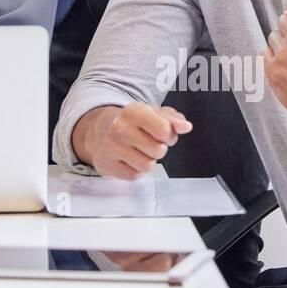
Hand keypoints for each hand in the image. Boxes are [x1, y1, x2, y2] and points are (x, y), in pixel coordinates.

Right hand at [77, 102, 192, 179]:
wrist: (100, 131)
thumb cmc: (133, 124)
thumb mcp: (152, 115)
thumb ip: (173, 119)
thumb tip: (186, 127)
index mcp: (133, 111)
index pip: (164, 129)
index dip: (169, 135)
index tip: (161, 132)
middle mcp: (119, 127)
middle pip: (159, 150)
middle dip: (158, 149)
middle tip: (147, 142)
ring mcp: (111, 147)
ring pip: (147, 165)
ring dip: (148, 161)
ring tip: (138, 151)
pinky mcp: (106, 164)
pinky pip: (135, 176)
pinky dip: (136, 171)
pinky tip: (128, 160)